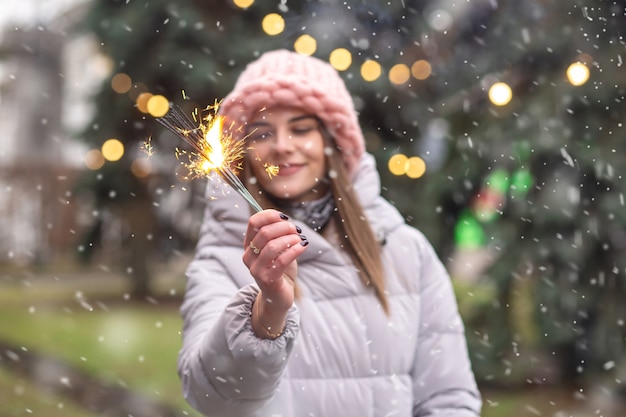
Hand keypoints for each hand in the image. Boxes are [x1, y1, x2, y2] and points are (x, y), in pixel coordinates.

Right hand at [243, 209, 307, 337]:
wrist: (279, 296)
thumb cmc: (280, 269)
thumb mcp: (277, 248)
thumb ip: (278, 234)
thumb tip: (285, 219)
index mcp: (248, 245)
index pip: (254, 222)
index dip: (270, 215)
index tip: (285, 217)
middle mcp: (248, 256)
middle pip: (264, 232)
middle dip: (284, 227)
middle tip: (296, 230)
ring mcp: (256, 269)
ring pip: (272, 246)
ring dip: (290, 239)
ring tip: (300, 239)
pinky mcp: (268, 279)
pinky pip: (282, 260)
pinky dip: (295, 250)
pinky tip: (303, 247)